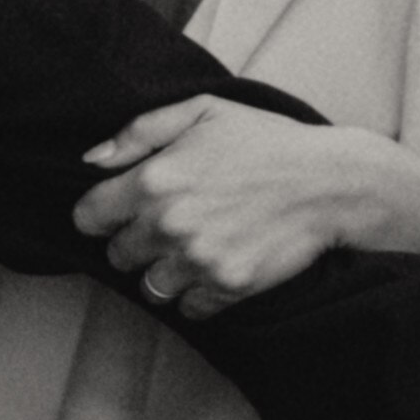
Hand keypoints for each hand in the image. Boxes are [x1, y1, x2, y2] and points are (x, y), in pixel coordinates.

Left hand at [73, 97, 371, 311]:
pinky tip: (211, 268)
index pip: (88, 217)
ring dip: (161, 272)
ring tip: (187, 250)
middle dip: (132, 241)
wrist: (331, 182)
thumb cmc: (265, 140)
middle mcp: (168, 225)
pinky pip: (188, 309)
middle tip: (162, 226)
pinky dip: (194, 296)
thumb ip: (138, 132)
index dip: (100, 213)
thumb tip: (91, 160)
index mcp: (153, 180)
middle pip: (117, 256)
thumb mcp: (201, 111)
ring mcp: (198, 260)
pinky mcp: (228, 287)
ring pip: (149, 287)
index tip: (118, 210)